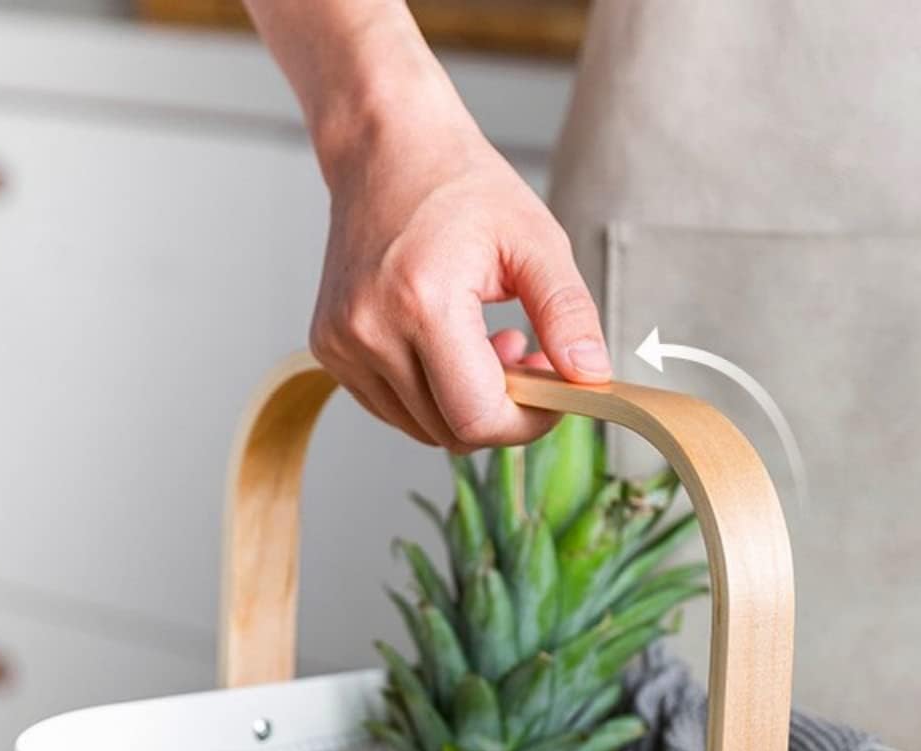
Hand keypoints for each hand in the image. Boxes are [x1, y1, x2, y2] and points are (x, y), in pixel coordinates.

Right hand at [310, 116, 609, 450]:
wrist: (384, 148)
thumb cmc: (460, 186)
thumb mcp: (536, 240)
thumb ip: (567, 314)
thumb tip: (590, 376)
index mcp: (422, 301)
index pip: (476, 416)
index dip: (525, 423)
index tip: (553, 396)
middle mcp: (370, 330)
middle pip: (451, 431)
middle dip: (500, 410)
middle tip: (523, 354)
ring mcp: (342, 344)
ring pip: (423, 428)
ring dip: (464, 403)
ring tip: (485, 341)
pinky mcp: (330, 349)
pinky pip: (395, 408)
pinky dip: (431, 394)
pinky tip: (449, 344)